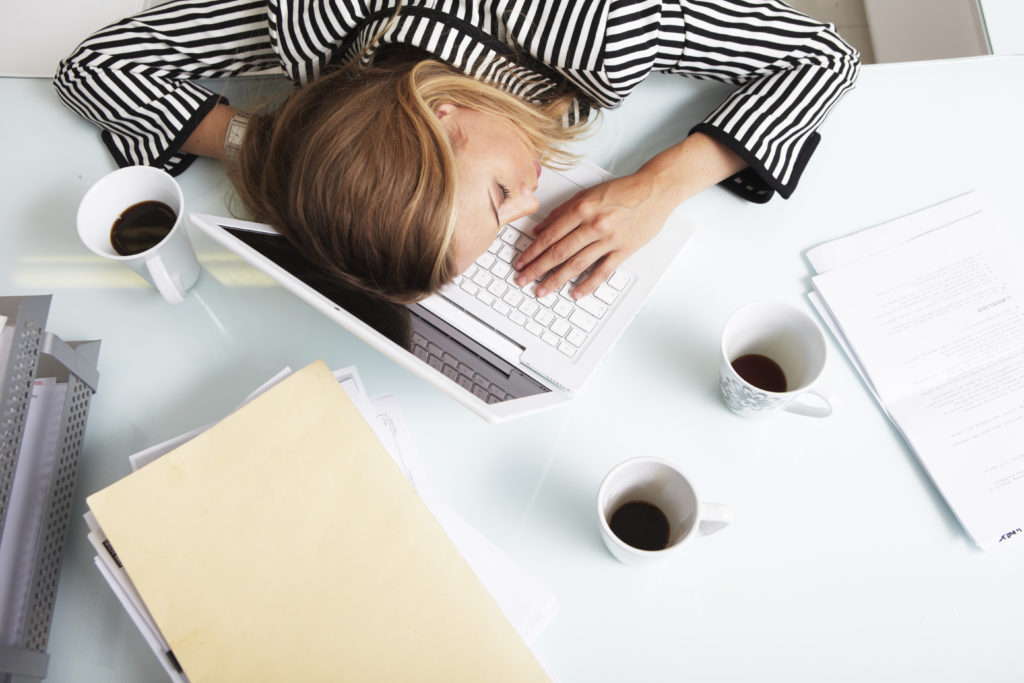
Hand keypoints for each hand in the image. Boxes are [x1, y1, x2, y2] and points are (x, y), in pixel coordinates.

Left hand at [513, 172, 675, 298]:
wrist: (655, 189)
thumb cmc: (622, 190)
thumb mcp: (587, 194)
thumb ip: (562, 211)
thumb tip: (539, 229)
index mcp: (581, 209)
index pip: (549, 235)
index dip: (532, 251)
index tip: (521, 262)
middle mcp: (594, 224)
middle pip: (559, 252)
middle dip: (537, 269)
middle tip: (523, 280)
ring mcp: (609, 239)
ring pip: (577, 264)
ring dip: (556, 280)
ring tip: (542, 289)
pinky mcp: (624, 249)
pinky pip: (603, 271)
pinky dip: (588, 284)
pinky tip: (576, 293)